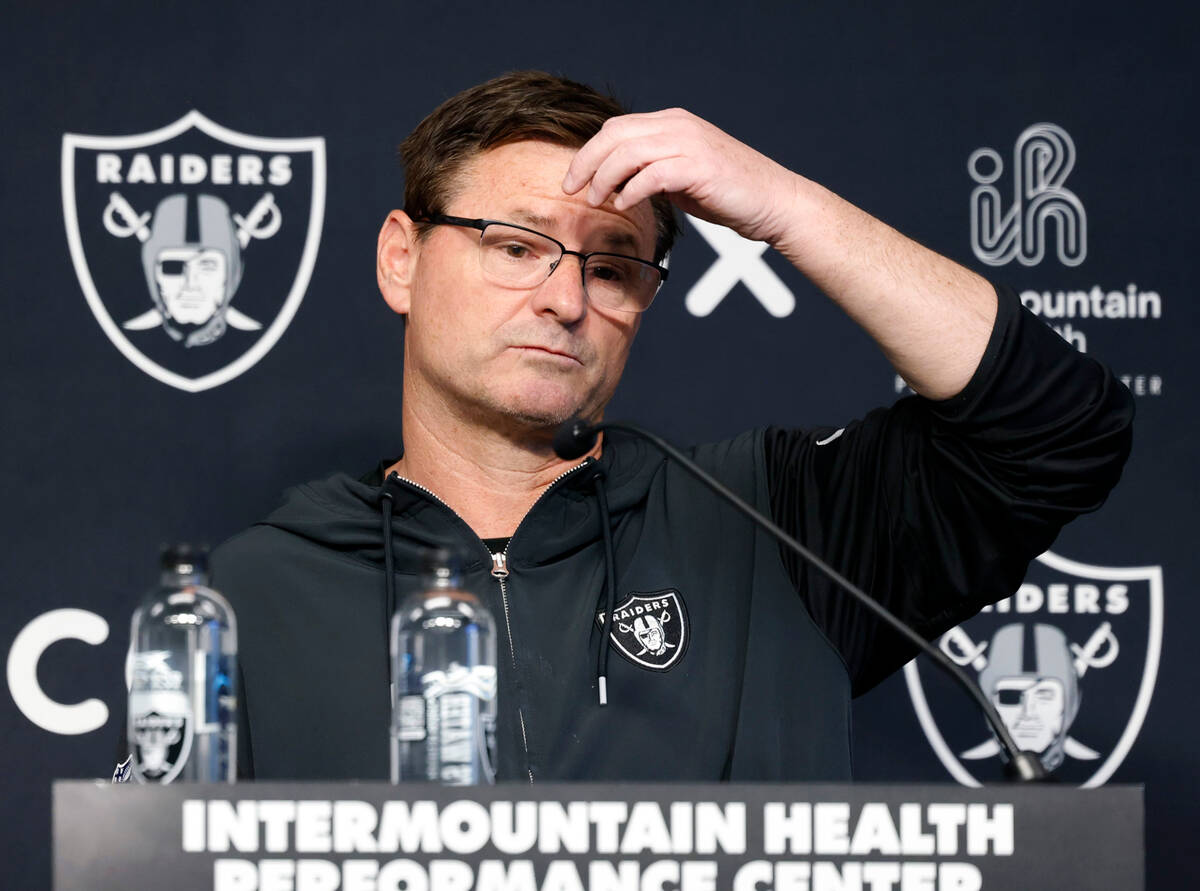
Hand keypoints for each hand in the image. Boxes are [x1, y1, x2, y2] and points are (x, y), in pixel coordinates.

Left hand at [562, 109, 796, 244]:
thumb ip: (653, 171)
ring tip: (596, 201)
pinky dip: (631, 190)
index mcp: (673, 123)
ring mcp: (690, 144)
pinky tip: (624, 205)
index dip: (589, 152)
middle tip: (571, 189)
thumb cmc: (728, 193)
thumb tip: (619, 183)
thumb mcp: (682, 176)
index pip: (616, 128)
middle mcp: (679, 126)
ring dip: (604, 178)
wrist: (773, 201)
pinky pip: (652, 174)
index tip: (573, 179)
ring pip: (628, 152)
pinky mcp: (699, 167)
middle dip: (585, 162)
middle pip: (614, 135)